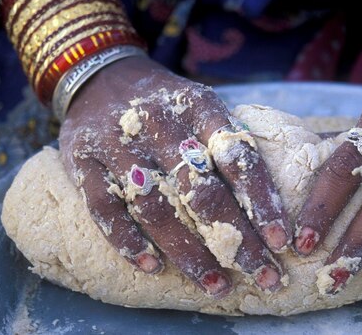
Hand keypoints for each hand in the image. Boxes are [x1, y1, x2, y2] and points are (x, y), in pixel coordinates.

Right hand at [58, 56, 290, 296]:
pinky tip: (153, 268)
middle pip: (201, 190)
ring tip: (215, 284)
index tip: (280, 240)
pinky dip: (128, 241)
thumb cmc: (166, 102)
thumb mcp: (202, 104)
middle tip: (262, 275)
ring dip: (188, 251)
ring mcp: (117, 143)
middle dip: (235, 239)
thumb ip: (229, 142)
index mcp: (198, 106)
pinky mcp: (82, 161)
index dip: (260, 201)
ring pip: (156, 205)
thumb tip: (270, 199)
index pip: (237, 157)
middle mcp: (159, 123)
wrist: (100, 76)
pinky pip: (105, 208)